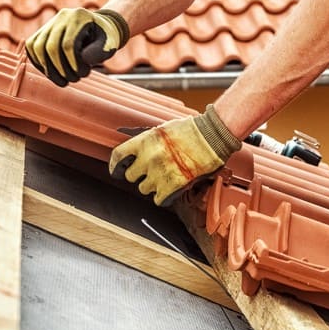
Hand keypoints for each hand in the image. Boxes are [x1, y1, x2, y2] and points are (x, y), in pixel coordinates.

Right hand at [25, 8, 128, 85]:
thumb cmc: (105, 37)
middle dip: (60, 68)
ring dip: (48, 69)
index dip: (73, 64)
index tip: (83, 74)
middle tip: (73, 79)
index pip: (69, 44)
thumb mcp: (110, 43)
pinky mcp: (42, 31)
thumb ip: (99, 52)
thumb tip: (84, 59)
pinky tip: (52, 74)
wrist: (98, 27)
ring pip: (37, 47)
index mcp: (79, 16)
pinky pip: (32, 47)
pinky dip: (39, 63)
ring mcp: (50, 23)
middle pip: (50, 46)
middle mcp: (62, 16)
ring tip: (63, 81)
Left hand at [110, 105, 242, 205]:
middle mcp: (149, 157)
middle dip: (140, 176)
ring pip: (144, 189)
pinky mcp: (173, 185)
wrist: (212, 136)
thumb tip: (136, 153)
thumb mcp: (163, 130)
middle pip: (131, 177)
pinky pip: (159, 199)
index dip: (116, 167)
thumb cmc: (191, 130)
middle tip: (152, 172)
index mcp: (144, 141)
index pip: (118, 157)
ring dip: (153, 186)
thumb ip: (147, 142)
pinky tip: (171, 189)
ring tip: (166, 177)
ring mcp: (160, 172)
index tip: (117, 171)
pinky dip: (164, 196)